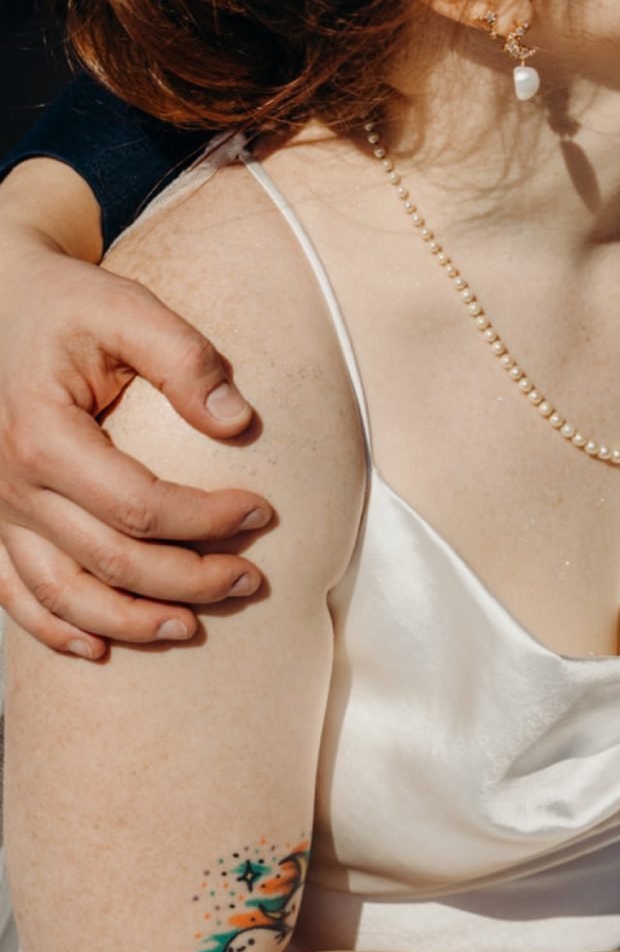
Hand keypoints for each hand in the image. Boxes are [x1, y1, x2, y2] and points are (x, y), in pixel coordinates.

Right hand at [0, 171, 264, 658]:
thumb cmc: (66, 303)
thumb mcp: (125, 307)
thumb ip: (185, 358)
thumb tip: (241, 423)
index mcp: (44, 435)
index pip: (138, 506)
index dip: (206, 520)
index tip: (262, 511)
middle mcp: (10, 484)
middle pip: (108, 561)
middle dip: (188, 580)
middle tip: (251, 579)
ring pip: (61, 595)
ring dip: (130, 622)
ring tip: (192, 628)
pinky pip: (14, 594)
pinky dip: (54, 629)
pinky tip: (98, 647)